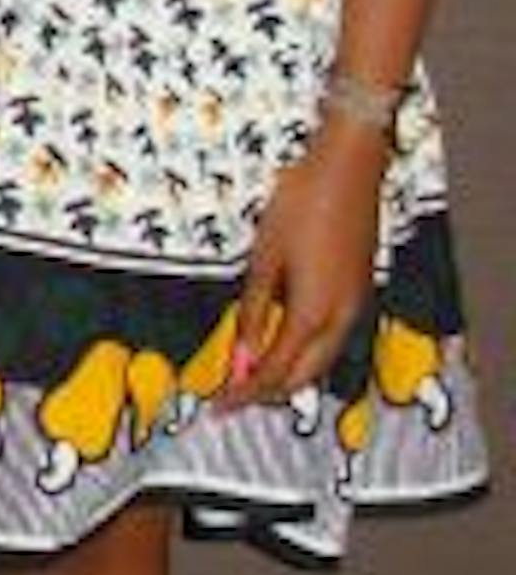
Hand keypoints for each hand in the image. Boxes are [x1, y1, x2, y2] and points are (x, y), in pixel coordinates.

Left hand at [224, 122, 387, 409]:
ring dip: (286, 376)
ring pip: (319, 362)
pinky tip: (280, 345)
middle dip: (266, 393)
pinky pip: (330, 339)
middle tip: (232, 398)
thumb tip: (240, 358)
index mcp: (313, 314)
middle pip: (302, 377)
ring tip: (250, 377)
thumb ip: (253, 313)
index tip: (218, 407)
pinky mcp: (356, 291)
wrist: (347, 167)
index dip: (244, 394)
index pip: (274, 372)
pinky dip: (303, 353)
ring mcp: (353, 305)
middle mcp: (340, 318)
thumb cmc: (301, 204)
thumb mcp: (264, 260)